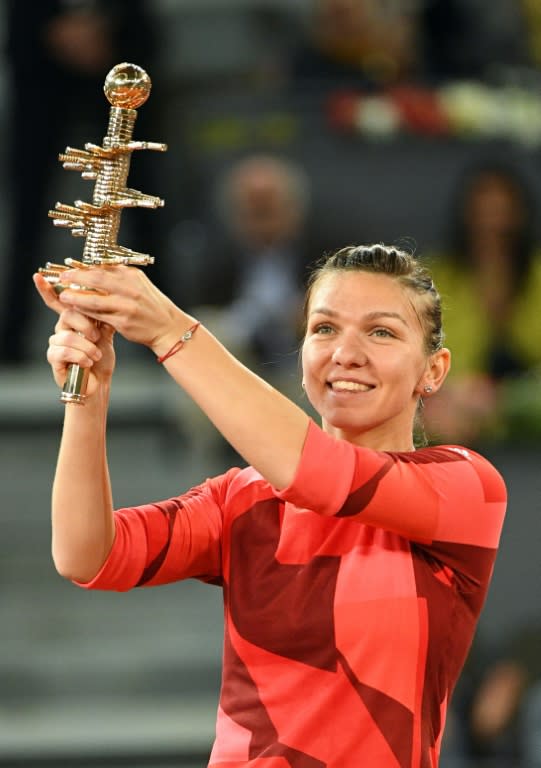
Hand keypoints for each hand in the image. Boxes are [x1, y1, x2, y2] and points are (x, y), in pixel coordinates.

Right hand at [34, 273, 114, 394]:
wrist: (100, 382)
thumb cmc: (101, 359)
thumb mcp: (106, 336)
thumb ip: (103, 318)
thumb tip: (107, 300)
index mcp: (72, 321)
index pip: (59, 302)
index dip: (47, 289)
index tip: (38, 276)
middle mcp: (61, 329)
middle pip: (67, 315)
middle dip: (86, 325)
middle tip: (98, 337)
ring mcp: (56, 344)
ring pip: (68, 336)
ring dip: (87, 347)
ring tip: (96, 356)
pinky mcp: (54, 359)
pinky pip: (64, 352)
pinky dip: (81, 357)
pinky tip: (88, 363)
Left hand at [48, 265, 185, 352]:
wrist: (167, 327)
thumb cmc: (150, 306)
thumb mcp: (138, 285)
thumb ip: (119, 278)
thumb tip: (93, 271)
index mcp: (132, 275)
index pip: (103, 267)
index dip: (83, 268)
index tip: (70, 268)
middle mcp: (130, 288)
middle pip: (96, 279)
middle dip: (76, 278)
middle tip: (62, 278)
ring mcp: (127, 306)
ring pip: (94, 299)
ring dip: (76, 298)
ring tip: (64, 296)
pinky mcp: (123, 322)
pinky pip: (98, 316)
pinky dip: (85, 313)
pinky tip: (76, 311)